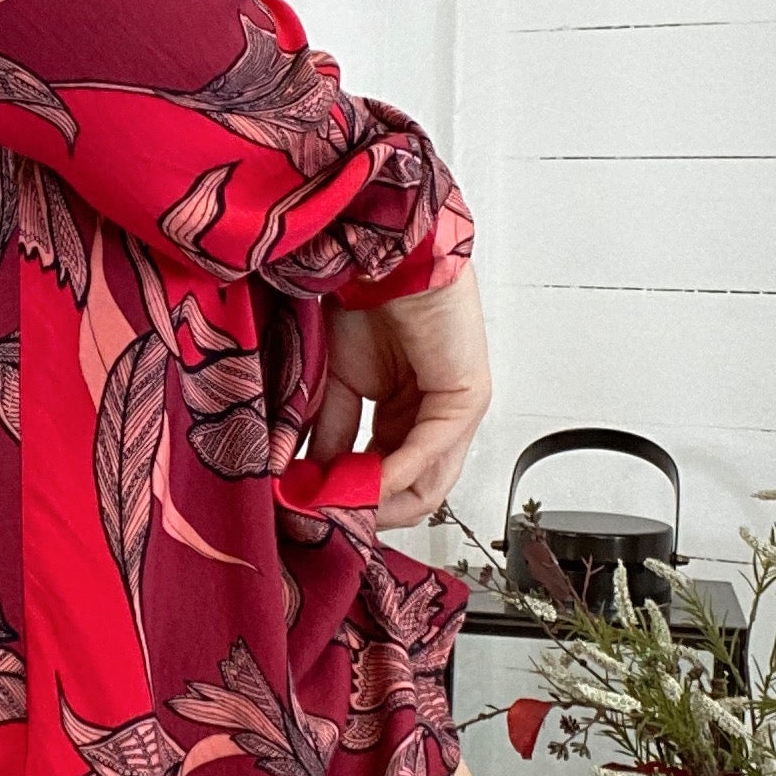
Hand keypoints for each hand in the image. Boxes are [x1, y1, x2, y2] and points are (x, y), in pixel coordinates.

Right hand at [310, 261, 491, 528]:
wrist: (381, 254)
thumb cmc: (362, 300)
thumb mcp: (334, 382)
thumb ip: (327, 435)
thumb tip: (310, 483)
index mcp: (402, 413)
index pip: (383, 479)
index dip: (349, 500)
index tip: (311, 511)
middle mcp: (431, 419)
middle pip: (410, 493)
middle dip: (366, 512)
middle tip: (325, 521)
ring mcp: (453, 413)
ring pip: (427, 485)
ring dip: (381, 503)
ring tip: (341, 508)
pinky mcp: (465, 400)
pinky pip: (430, 453)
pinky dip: (396, 473)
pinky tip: (365, 481)